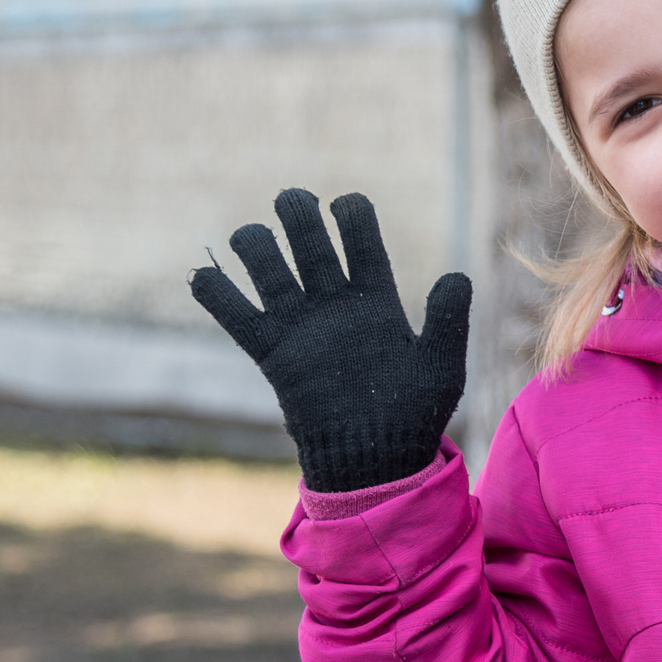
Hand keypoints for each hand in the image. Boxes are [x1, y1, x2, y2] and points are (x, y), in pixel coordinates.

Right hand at [190, 189, 471, 492]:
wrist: (376, 461)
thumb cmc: (414, 415)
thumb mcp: (440, 366)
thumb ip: (447, 320)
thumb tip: (456, 276)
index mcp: (376, 298)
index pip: (361, 238)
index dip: (352, 214)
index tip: (346, 204)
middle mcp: (334, 304)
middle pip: (310, 242)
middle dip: (298, 214)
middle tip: (292, 201)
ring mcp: (301, 326)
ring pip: (270, 270)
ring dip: (255, 245)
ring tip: (250, 237)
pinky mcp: (274, 354)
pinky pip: (239, 318)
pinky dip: (217, 296)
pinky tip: (204, 277)